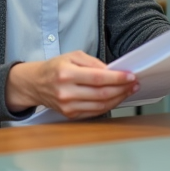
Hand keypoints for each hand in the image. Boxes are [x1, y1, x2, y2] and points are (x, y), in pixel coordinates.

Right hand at [5, 51, 137, 119]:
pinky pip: (95, 112)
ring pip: (100, 105)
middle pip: (102, 93)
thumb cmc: (55, 68)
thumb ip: (93, 63)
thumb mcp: (72, 56)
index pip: (98, 78)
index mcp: (66, 74)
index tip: (130, 76)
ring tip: (129, 90)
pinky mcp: (70, 114)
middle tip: (134, 83)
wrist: (35, 84)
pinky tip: (116, 98)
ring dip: (118, 98)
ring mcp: (68, 106)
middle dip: (122, 89)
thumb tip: (112, 70)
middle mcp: (66, 92)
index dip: (117, 78)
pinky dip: (108, 105)